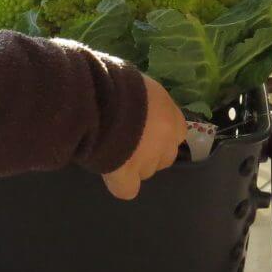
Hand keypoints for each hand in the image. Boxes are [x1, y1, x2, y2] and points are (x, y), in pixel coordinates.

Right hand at [102, 75, 186, 199]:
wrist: (97, 95)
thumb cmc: (113, 82)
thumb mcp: (136, 83)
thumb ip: (143, 101)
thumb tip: (133, 104)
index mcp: (170, 115)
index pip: (174, 133)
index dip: (155, 132)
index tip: (139, 127)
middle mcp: (166, 139)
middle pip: (164, 157)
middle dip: (148, 153)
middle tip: (125, 141)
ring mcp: (148, 159)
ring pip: (146, 172)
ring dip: (132, 165)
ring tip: (111, 150)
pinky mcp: (126, 173)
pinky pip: (126, 189)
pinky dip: (120, 184)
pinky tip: (110, 175)